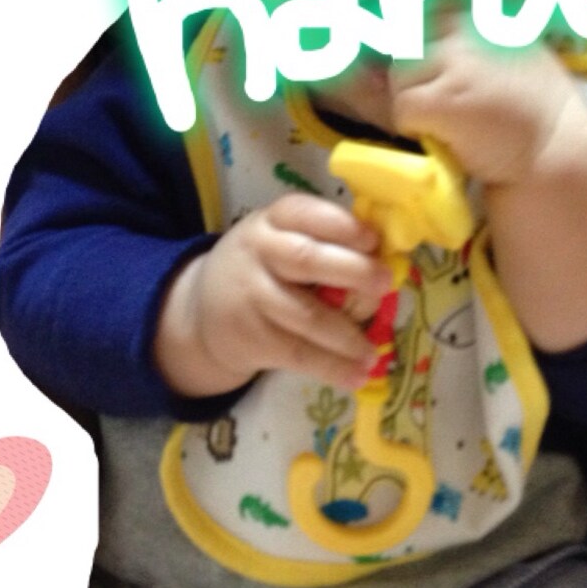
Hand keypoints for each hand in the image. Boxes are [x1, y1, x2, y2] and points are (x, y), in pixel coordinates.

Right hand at [154, 193, 393, 397]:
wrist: (201, 312)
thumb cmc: (263, 268)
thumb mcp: (278, 239)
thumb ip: (322, 241)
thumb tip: (384, 258)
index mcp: (272, 221)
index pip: (304, 212)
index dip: (341, 225)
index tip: (373, 239)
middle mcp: (259, 253)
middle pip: (306, 259)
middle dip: (352, 271)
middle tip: (384, 283)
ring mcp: (253, 296)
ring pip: (306, 315)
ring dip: (347, 335)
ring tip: (373, 351)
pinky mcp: (253, 337)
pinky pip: (298, 353)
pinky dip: (331, 367)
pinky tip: (356, 375)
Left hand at [388, 16, 583, 187]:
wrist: (558, 150)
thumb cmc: (536, 110)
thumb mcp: (507, 54)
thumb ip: (463, 41)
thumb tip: (400, 34)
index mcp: (481, 13)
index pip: (419, 9)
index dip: (412, 37)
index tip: (417, 53)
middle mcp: (467, 27)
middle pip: (405, 45)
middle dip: (414, 77)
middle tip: (444, 104)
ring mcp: (454, 61)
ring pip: (400, 78)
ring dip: (414, 102)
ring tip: (451, 120)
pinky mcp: (443, 98)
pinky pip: (402, 110)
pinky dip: (415, 129)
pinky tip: (450, 136)